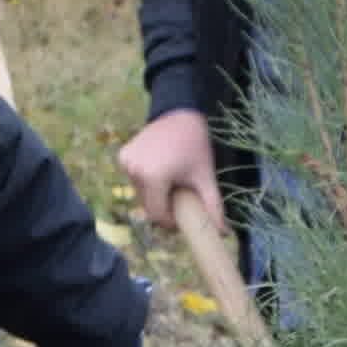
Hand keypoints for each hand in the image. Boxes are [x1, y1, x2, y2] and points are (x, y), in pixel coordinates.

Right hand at [116, 104, 222, 247]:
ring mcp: (126, 163)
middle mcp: (135, 171)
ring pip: (140, 194)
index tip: (182, 217)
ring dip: (154, 194)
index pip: (157, 214)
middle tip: (179, 198)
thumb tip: (224, 232)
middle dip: (163, 207)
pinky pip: (134, 179)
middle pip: (148, 205)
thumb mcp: (205, 176)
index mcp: (154, 177)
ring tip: (171, 182)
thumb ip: (214, 205)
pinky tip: (159, 169)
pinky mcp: (123, 156)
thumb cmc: (195, 146)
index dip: (169, 221)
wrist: (180, 113)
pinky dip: (146, 181)